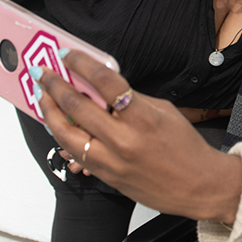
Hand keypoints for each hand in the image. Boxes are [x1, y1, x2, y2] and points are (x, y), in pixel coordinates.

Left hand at [35, 49, 241, 222]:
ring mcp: (112, 162)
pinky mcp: (106, 177)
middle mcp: (124, 140)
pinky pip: (76, 154)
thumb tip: (102, 85)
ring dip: (50, 113)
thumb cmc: (186, 147)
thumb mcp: (164, 112)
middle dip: (54, 86)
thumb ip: (132, 98)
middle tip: (42, 73)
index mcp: (143, 118)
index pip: (105, 82)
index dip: (81, 64)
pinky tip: (57, 124)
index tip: (68, 55)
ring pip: (66, 135)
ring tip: (43, 98)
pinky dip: (63, 137)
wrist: (199, 186)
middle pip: (77, 107)